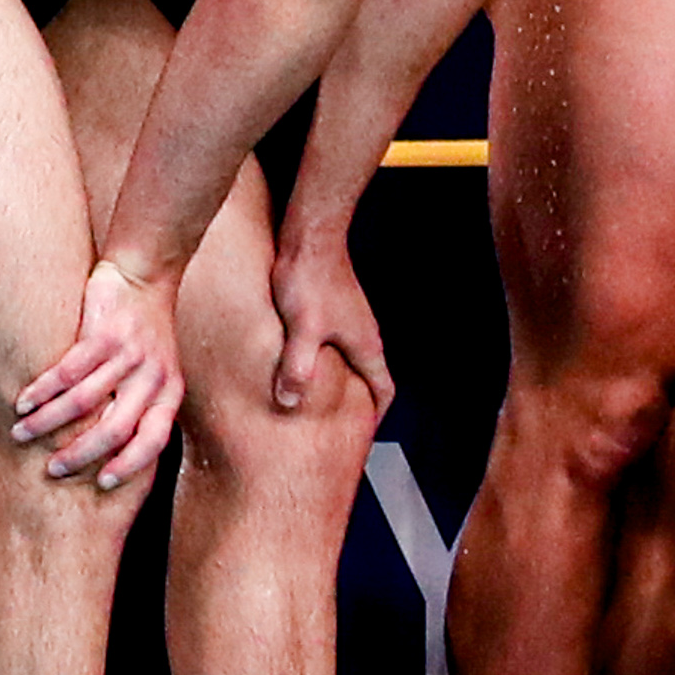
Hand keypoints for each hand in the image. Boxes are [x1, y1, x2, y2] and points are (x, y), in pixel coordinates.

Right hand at [9, 258, 182, 488]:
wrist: (144, 278)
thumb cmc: (143, 336)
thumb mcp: (156, 374)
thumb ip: (138, 406)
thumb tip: (108, 453)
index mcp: (169, 392)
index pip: (154, 440)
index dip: (129, 465)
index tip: (102, 483)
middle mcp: (154, 377)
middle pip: (114, 429)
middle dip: (79, 454)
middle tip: (51, 469)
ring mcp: (129, 355)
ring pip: (82, 402)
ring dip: (46, 423)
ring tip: (20, 434)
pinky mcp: (104, 335)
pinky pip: (67, 372)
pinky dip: (40, 391)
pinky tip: (22, 401)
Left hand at [267, 228, 391, 423]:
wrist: (310, 237)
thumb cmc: (310, 279)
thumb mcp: (301, 329)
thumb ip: (297, 367)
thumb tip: (291, 403)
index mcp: (365, 345)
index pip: (383, 389)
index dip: (375, 416)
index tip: (362, 436)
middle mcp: (364, 335)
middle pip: (369, 377)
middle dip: (356, 405)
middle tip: (337, 427)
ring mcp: (350, 321)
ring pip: (351, 361)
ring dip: (339, 382)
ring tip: (315, 400)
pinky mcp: (334, 309)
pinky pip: (335, 345)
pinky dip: (325, 362)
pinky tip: (298, 363)